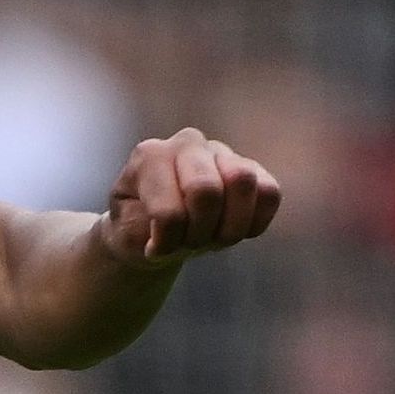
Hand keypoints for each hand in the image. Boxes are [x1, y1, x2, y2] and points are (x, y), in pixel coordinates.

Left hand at [96, 127, 282, 265]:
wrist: (153, 223)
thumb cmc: (137, 225)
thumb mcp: (124, 231)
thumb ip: (141, 227)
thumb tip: (165, 228)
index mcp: (150, 156)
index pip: (169, 208)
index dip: (168, 240)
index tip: (156, 250)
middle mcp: (187, 143)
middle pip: (207, 191)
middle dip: (200, 232)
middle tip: (188, 243)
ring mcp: (222, 152)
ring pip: (244, 184)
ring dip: (229, 227)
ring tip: (211, 237)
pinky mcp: (252, 167)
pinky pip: (270, 192)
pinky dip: (255, 221)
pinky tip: (232, 230)